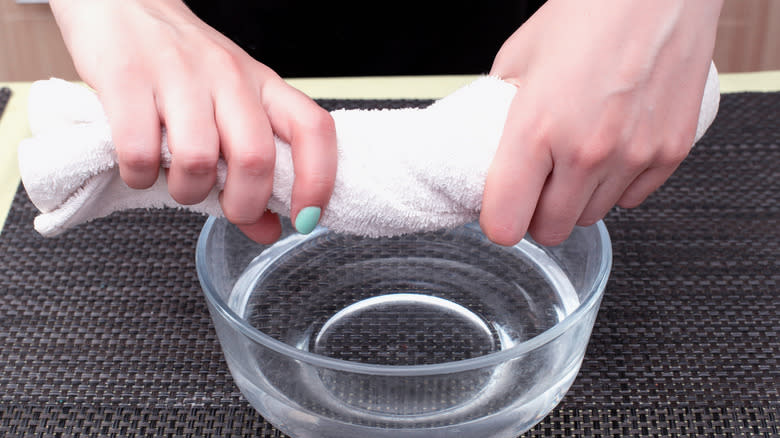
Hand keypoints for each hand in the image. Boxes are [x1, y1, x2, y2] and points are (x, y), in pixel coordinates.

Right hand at [50, 0, 336, 242]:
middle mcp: (229, 77)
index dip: (318, 181)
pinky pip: (140, 151)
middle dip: (245, 204)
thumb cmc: (184, 65)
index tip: (307, 219)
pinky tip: (141, 168)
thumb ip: (252, 168)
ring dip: (188, 193)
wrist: (123, 3)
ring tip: (179, 183)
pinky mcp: (127, 78)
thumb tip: (269, 229)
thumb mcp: (230, 107)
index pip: (313, 129)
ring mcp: (178, 75)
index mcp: (264, 85)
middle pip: (256, 157)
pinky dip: (141, 177)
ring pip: (198, 160)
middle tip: (230, 209)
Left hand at [480, 0, 721, 245]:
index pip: (505, 223)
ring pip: (590, 217)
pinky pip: (632, 199)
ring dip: (576, 201)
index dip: (497, 221)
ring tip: (574, 160)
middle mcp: (586, 151)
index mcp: (536, 129)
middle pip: (550, 231)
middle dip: (536, 216)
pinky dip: (616, 186)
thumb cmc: (589, 11)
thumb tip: (488, 141)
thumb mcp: (517, 58)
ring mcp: (633, 155)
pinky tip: (610, 151)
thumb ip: (497, 110)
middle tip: (535, 188)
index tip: (498, 210)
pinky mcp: (670, 152)